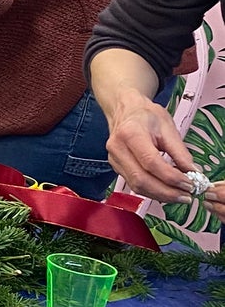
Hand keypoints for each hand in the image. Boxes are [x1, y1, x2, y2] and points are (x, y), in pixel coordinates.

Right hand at [105, 89, 198, 205]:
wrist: (125, 110)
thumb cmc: (145, 115)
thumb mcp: (167, 127)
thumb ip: (180, 152)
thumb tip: (193, 172)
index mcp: (131, 133)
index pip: (151, 162)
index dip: (171, 177)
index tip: (189, 184)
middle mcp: (118, 148)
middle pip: (141, 179)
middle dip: (166, 192)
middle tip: (186, 195)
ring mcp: (114, 160)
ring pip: (136, 186)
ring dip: (160, 195)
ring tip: (179, 196)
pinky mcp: (116, 168)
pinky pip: (134, 185)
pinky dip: (153, 191)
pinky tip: (167, 191)